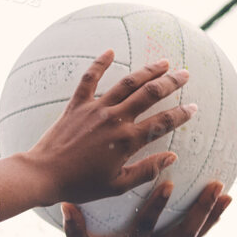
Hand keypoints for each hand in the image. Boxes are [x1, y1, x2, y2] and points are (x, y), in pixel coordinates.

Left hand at [0, 50, 197, 222]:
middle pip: (149, 94)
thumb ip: (146, 170)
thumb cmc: (80, 184)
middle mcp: (114, 119)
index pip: (162, 123)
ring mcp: (95, 109)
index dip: (181, 114)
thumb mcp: (117, 185)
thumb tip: (172, 158)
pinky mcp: (76, 105)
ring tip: (163, 62)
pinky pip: (89, 80)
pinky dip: (100, 64)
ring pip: (126, 83)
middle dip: (171, 83)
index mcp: (127, 140)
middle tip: (185, 74)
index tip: (193, 107)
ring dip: (147, 71)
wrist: (44, 175)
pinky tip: (110, 51)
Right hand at [60, 179, 230, 236]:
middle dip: (200, 208)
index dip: (157, 207)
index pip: (146, 227)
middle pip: (183, 232)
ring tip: (226, 195)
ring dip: (211, 215)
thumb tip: (66, 204)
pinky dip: (209, 223)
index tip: (168, 184)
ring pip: (193, 236)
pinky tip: (222, 206)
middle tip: (215, 186)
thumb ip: (74, 229)